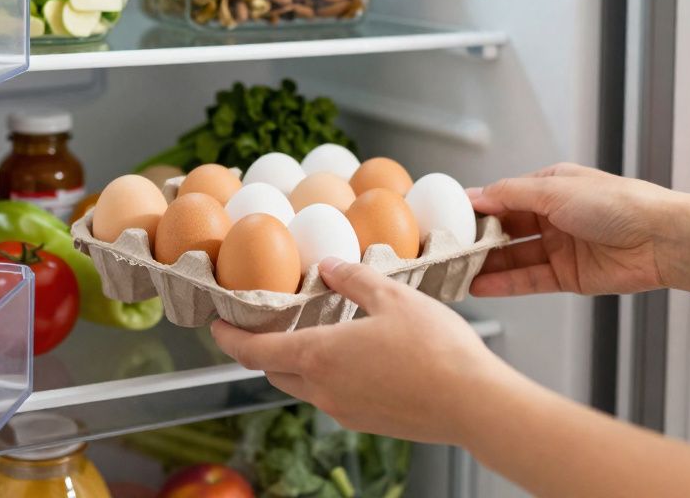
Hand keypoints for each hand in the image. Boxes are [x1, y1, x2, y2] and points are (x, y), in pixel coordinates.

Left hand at [212, 258, 518, 444]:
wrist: (473, 404)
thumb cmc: (436, 349)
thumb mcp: (393, 297)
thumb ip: (353, 279)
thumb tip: (329, 267)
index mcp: (318, 356)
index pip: (254, 352)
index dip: (230, 339)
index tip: (217, 325)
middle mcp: (323, 390)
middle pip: (274, 371)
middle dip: (262, 349)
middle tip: (264, 323)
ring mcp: (345, 411)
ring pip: (304, 386)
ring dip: (297, 362)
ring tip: (313, 334)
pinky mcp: (368, 422)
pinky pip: (333, 397)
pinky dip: (327, 376)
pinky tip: (355, 357)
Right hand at [468, 163, 676, 297]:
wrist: (662, 239)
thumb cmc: (618, 204)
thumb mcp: (556, 189)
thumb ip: (512, 194)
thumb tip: (476, 195)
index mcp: (550, 186)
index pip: (503, 197)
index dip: (476, 208)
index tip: (449, 219)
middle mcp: (553, 216)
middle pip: (505, 229)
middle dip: (476, 240)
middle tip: (448, 250)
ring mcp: (560, 247)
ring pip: (513, 257)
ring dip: (486, 265)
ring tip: (456, 273)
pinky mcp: (568, 276)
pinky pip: (528, 280)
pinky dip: (504, 284)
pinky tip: (480, 286)